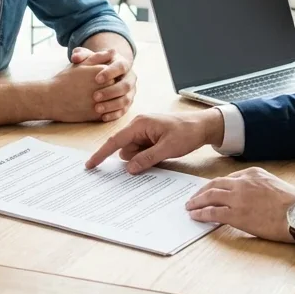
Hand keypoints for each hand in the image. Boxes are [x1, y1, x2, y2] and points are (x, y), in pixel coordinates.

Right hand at [44, 63, 110, 122]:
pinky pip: (108, 113)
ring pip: (113, 102)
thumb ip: (99, 57)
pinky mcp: (98, 115)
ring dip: (107, 102)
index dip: (106, 80)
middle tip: (90, 93)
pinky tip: (90, 109)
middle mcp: (104, 86)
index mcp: (102, 72)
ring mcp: (102, 101)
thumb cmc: (65, 80)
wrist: (51, 99)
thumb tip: (114, 51)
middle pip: (116, 88)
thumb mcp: (81, 65)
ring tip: (90, 101)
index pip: (115, 75)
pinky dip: (103, 112)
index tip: (94, 82)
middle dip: (107, 91)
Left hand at [70, 47, 136, 121]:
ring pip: (126, 100)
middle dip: (111, 91)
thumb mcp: (89, 58)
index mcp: (123, 63)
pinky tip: (102, 117)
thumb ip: (82, 55)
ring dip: (112, 105)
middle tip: (95, 96)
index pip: (121, 66)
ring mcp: (130, 91)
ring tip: (97, 108)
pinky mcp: (128, 103)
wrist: (103, 75)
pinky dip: (114, 114)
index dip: (110, 73)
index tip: (96, 79)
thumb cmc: (94, 65)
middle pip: (126, 85)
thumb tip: (75, 57)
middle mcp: (130, 77)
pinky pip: (124, 110)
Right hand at [85, 111, 222, 172]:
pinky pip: (142, 152)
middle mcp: (139, 127)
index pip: (115, 141)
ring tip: (164, 154)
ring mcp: (145, 132)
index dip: (101, 154)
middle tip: (156, 157)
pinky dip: (148, 157)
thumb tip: (128, 169)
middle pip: (125, 150)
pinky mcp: (150, 138)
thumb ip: (146, 159)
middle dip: (135, 159)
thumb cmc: (187, 132)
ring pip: (134, 153)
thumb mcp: (168, 148)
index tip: (90, 165)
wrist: (204, 126)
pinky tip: (162, 155)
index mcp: (140, 124)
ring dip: (143, 159)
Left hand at [185, 167, 294, 242]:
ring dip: (197, 201)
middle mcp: (242, 182)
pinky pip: (213, 212)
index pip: (228, 178)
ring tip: (190, 206)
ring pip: (210, 196)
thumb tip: (250, 196)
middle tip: (194, 197)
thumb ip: (259, 186)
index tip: (210, 190)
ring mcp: (238, 198)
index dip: (216, 185)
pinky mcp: (236, 214)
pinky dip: (201, 213)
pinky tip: (195, 216)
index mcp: (252, 173)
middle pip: (215, 184)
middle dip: (202, 190)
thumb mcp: (274, 184)